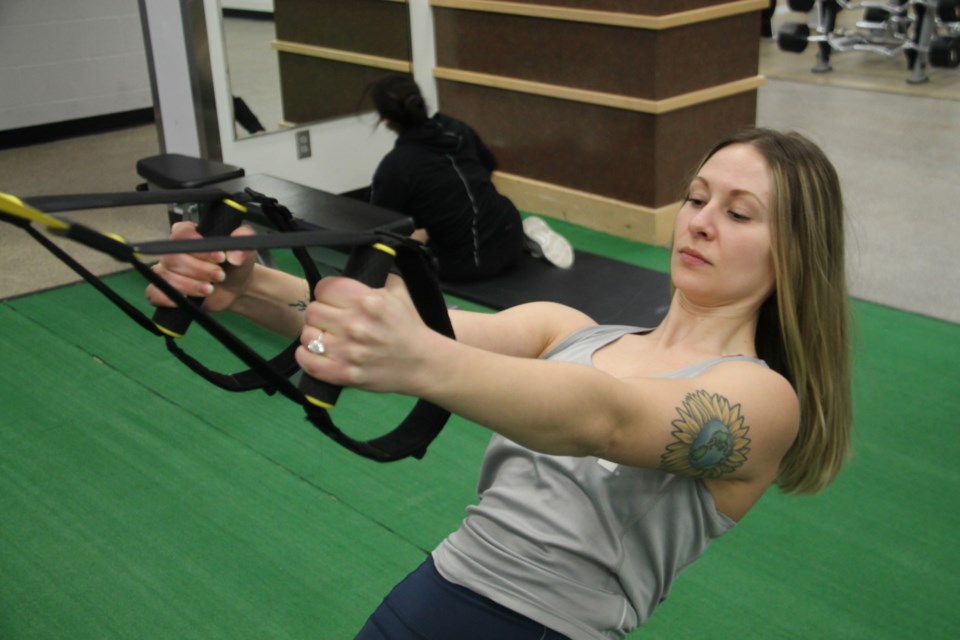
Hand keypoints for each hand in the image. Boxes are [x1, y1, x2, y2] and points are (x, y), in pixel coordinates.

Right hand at [145, 221, 256, 311]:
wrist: (236, 288)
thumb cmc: (235, 264)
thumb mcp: (245, 247)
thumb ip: (243, 240)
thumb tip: (233, 255)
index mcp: (189, 235)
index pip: (181, 234)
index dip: (199, 247)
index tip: (219, 257)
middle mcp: (173, 251)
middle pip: (172, 257)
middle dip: (198, 270)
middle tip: (219, 275)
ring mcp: (166, 271)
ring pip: (165, 277)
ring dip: (189, 286)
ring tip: (210, 289)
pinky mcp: (164, 290)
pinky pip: (155, 293)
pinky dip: (170, 298)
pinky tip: (188, 299)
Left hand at [295, 275, 434, 394]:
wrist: (423, 363)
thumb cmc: (409, 327)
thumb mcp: (398, 292)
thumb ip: (375, 279)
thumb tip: (355, 270)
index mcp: (367, 300)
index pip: (324, 287)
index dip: (327, 292)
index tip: (333, 299)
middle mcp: (355, 324)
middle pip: (313, 311)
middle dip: (321, 314)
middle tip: (330, 320)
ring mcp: (348, 351)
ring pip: (308, 335)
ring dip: (314, 336)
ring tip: (326, 338)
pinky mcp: (344, 373)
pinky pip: (307, 361)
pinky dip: (305, 356)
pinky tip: (314, 352)